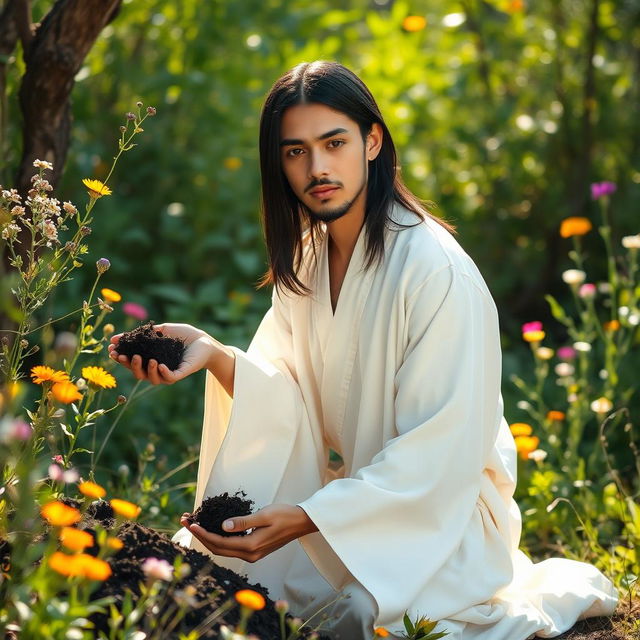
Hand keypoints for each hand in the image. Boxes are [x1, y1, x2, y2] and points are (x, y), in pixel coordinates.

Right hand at [108, 323, 218, 384]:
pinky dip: (163, 373)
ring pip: (152, 379)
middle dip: (129, 365)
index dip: (121, 357)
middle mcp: (158, 369)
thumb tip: (116, 337)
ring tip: (146, 358)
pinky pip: (170, 378)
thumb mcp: (160, 331)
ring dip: (146, 370)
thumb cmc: (183, 335)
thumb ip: (142, 334)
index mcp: (151, 359)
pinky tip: (158, 364)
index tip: (111, 350)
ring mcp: (169, 372)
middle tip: (123, 355)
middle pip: (138, 373)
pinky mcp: (181, 373)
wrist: (204, 339)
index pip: (132, 362)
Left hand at [179, 504, 317, 562]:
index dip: (203, 533)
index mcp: (251, 547)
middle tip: (186, 521)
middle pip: (217, 548)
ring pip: (223, 548)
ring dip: (208, 537)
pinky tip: (213, 528)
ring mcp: (251, 554)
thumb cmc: (285, 515)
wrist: (301, 522)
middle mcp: (249, 554)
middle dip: (200, 535)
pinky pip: (230, 547)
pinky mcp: (254, 550)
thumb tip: (223, 526)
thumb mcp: (264, 515)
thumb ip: (243, 522)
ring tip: (195, 523)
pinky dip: (218, 538)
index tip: (190, 523)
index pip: (219, 543)